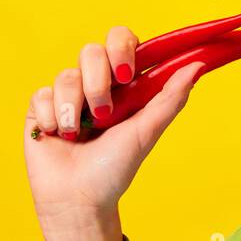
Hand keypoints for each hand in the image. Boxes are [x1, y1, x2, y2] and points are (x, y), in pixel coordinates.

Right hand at [23, 26, 204, 226]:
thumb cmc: (115, 170)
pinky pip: (42, 93)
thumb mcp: (147, 132)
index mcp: (123, 86)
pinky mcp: (42, 108)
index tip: (126, 72)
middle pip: (91, 51)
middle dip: (97, 84)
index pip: (121, 41)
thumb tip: (197, 66)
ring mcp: (68, 96)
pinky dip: (53, 117)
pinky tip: (58, 136)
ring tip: (77, 134)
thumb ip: (171, 98)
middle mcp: (95, 85)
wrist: (79, 199)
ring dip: (74, 108)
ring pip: (66, 75)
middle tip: (103, 114)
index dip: (121, 46)